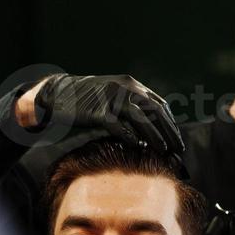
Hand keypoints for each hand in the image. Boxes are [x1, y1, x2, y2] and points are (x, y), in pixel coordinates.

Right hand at [17, 73, 184, 154]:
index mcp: (130, 84)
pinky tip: (137, 146)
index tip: (176, 139)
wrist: (57, 93)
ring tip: (163, 150)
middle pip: (154, 110)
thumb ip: (131, 103)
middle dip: (169, 131)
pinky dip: (129, 136)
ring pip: (140, 117)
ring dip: (154, 135)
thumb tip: (151, 125)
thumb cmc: (86, 98)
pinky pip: (118, 125)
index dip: (170, 123)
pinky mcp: (96, 111)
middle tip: (177, 149)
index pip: (159, 104)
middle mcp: (123, 88)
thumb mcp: (112, 93)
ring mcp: (110, 98)